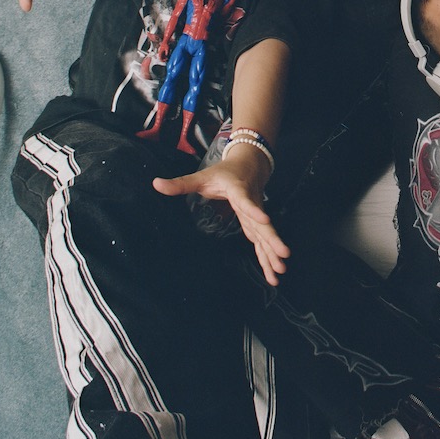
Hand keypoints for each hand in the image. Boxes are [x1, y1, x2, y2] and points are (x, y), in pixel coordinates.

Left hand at [153, 147, 288, 286]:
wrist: (250, 164)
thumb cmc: (224, 172)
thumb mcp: (202, 176)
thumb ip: (180, 183)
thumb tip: (155, 183)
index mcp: (239, 191)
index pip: (246, 201)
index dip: (254, 211)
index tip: (264, 219)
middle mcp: (252, 205)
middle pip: (263, 224)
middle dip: (273, 240)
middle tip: (284, 254)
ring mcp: (256, 216)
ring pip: (265, 236)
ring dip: (272, 253)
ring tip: (280, 271)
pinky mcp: (256, 225)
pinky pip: (263, 242)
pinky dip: (268, 257)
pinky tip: (274, 273)